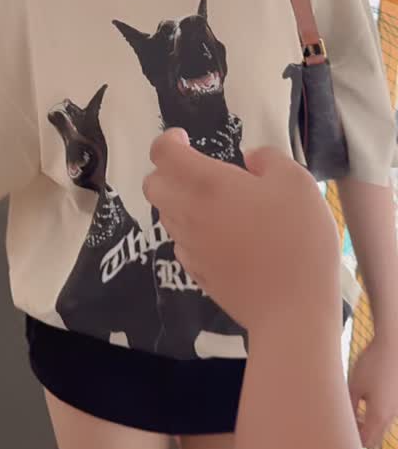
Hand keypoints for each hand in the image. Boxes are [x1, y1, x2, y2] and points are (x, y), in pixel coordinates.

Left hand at [143, 129, 341, 330]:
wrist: (293, 311)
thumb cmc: (297, 239)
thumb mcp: (296, 183)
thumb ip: (268, 160)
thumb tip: (249, 159)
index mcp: (206, 183)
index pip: (163, 154)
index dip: (167, 139)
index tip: (185, 138)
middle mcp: (188, 213)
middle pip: (152, 185)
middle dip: (165, 171)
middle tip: (196, 171)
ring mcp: (190, 247)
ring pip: (165, 215)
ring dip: (178, 202)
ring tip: (214, 203)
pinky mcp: (198, 274)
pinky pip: (181, 243)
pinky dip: (191, 232)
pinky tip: (220, 236)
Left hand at [349, 337, 397, 448]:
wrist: (393, 346)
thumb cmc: (371, 364)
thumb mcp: (354, 385)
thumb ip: (350, 407)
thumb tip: (343, 421)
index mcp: (378, 416)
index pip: (366, 442)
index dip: (352, 440)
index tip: (340, 428)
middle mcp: (391, 416)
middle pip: (375, 437)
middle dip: (360, 434)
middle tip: (346, 420)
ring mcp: (396, 408)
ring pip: (381, 426)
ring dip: (368, 423)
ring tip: (354, 407)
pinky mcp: (397, 399)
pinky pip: (386, 415)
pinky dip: (375, 414)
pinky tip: (365, 398)